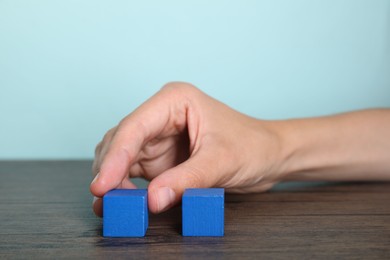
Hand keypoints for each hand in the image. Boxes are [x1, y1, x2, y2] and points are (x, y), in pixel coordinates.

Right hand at [90, 82, 285, 215]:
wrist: (268, 156)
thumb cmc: (252, 146)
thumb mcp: (220, 162)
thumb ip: (184, 181)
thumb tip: (151, 201)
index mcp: (174, 101)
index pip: (135, 126)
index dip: (115, 156)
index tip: (102, 185)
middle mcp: (162, 116)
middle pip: (122, 141)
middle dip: (110, 170)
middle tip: (104, 200)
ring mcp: (159, 137)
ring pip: (122, 157)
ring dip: (114, 181)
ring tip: (111, 206)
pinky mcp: (160, 158)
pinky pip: (134, 172)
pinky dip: (126, 188)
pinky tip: (124, 203)